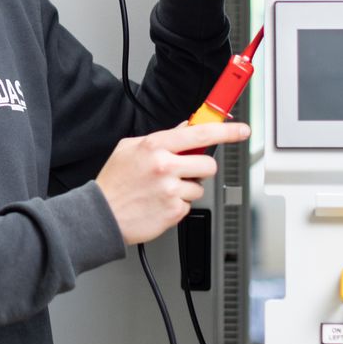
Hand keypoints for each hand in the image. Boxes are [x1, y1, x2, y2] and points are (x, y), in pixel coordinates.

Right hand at [94, 122, 247, 245]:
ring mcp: (170, 190)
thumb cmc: (115, 182)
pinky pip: (189, 204)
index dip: (226, 131)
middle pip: (208, 163)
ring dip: (187, 188)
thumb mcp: (130, 148)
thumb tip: (185, 128)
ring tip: (163, 190)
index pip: (200, 133)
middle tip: (185, 170)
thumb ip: (161, 137)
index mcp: (155, 146)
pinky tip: (160, 202)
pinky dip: (178, 204)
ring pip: (200, 186)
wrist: (101, 215)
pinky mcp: (174, 211)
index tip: (241, 130)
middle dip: (201, 168)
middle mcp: (164, 166)